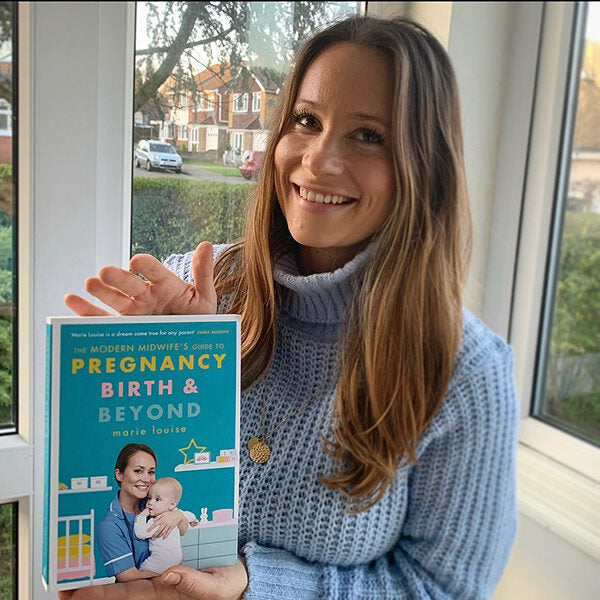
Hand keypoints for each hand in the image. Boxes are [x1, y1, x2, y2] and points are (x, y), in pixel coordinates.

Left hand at [57, 558, 247, 599]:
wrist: (239, 578)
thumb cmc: (226, 586)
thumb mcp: (215, 587)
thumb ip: (193, 583)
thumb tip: (169, 574)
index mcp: (163, 593)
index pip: (126, 595)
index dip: (101, 594)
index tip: (77, 592)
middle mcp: (156, 585)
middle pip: (118, 590)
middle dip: (90, 591)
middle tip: (61, 588)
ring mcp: (160, 576)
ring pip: (125, 579)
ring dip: (101, 578)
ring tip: (74, 578)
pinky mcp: (167, 566)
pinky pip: (141, 566)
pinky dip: (123, 562)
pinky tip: (111, 557)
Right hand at [64, 241, 216, 315]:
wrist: (193, 346)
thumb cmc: (198, 319)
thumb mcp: (204, 298)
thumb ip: (202, 273)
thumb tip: (207, 245)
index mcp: (166, 285)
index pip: (155, 271)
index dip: (146, 266)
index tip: (137, 263)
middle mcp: (146, 295)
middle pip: (130, 284)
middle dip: (118, 278)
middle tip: (106, 272)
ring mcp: (133, 311)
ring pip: (114, 299)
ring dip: (101, 291)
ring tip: (90, 283)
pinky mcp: (123, 326)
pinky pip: (103, 318)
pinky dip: (86, 310)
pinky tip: (71, 300)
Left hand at [148, 508, 184, 538]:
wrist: (178, 515)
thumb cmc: (170, 514)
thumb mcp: (163, 513)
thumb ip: (158, 517)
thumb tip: (153, 520)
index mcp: (162, 519)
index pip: (155, 524)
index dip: (150, 528)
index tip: (147, 531)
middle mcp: (164, 523)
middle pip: (158, 530)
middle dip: (154, 534)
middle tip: (152, 537)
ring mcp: (168, 526)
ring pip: (162, 533)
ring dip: (159, 536)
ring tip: (156, 538)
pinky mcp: (171, 528)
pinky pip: (168, 533)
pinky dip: (165, 536)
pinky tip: (162, 538)